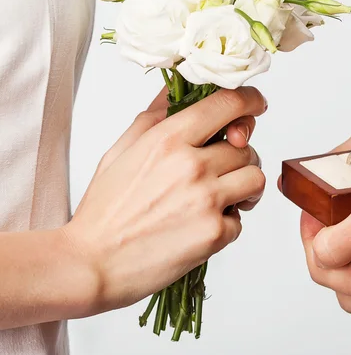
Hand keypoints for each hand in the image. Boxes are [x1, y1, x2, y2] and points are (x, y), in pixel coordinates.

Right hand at [64, 86, 267, 314]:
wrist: (91, 264)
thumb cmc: (104, 210)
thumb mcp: (121, 151)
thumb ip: (154, 117)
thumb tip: (174, 90)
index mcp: (168, 138)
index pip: (227, 104)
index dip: (249, 100)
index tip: (255, 104)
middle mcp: (192, 165)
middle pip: (246, 147)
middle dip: (240, 157)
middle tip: (223, 171)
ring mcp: (206, 200)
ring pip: (255, 178)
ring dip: (245, 188)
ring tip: (223, 198)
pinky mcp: (215, 233)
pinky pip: (242, 220)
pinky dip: (228, 224)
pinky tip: (202, 226)